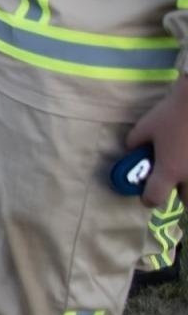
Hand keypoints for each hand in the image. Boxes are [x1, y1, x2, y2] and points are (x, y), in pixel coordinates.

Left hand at [130, 79, 187, 209]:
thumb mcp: (145, 126)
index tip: (146, 193)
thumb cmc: (173, 113)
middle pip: (187, 201)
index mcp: (169, 171)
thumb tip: (132, 150)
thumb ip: (135, 143)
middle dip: (179, 195)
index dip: (147, 198)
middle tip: (173, 179)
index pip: (154, 199)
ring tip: (185, 164)